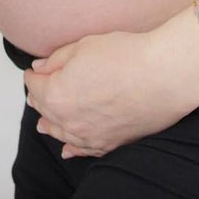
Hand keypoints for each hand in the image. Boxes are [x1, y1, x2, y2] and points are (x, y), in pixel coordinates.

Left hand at [23, 23, 198, 158]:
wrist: (163, 76)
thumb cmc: (125, 57)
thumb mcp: (82, 47)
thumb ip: (55, 60)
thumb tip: (39, 69)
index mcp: (56, 96)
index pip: (34, 86)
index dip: (34, 74)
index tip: (36, 69)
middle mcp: (70, 122)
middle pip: (46, 110)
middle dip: (40, 98)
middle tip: (37, 89)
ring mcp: (91, 137)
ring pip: (62, 134)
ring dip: (51, 125)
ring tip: (43, 121)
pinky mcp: (111, 144)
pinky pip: (85, 151)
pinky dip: (73, 149)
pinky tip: (67, 150)